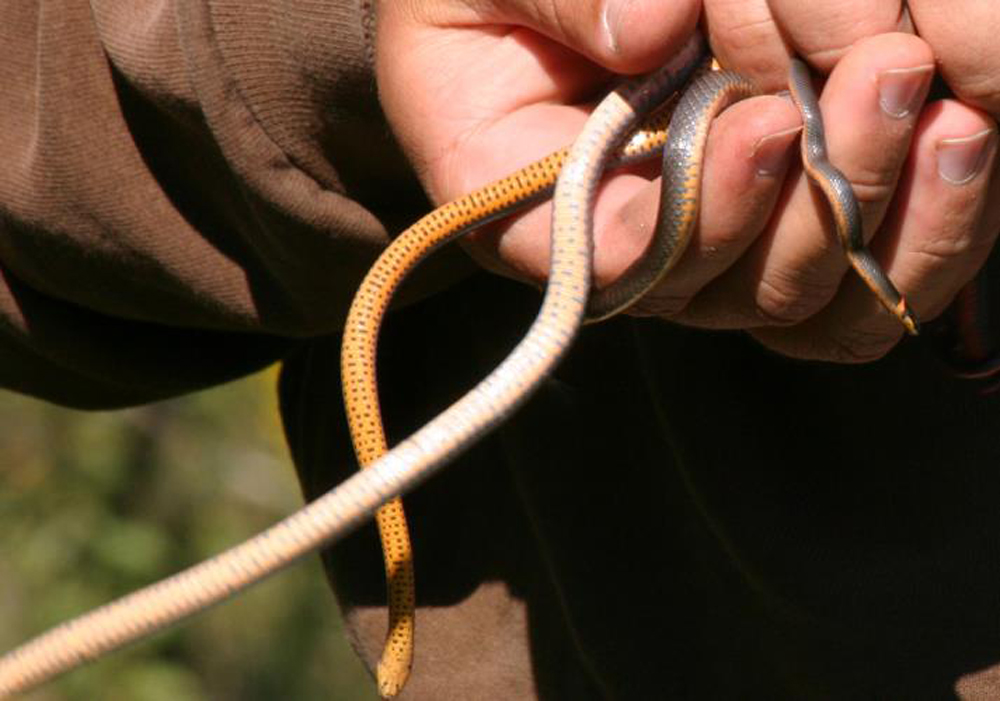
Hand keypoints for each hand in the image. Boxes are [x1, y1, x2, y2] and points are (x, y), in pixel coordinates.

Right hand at [376, 2, 997, 362]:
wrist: (520, 20)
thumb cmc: (480, 8)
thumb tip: (651, 27)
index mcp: (537, 216)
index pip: (618, 263)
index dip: (699, 214)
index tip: (765, 119)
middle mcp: (635, 254)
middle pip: (737, 293)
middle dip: (819, 205)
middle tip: (886, 75)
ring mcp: (715, 250)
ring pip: (814, 301)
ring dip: (891, 220)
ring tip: (948, 115)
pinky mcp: (780, 225)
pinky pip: (862, 273)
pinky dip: (923, 224)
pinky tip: (958, 138)